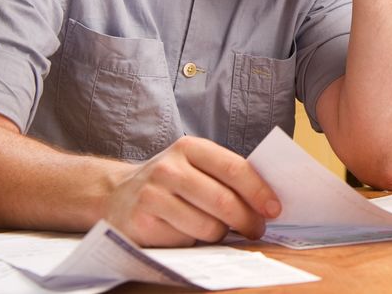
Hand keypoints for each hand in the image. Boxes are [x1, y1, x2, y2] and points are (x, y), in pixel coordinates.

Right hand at [105, 136, 279, 246]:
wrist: (116, 195)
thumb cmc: (171, 182)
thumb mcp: (195, 165)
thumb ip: (227, 175)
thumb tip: (268, 200)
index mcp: (190, 148)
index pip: (235, 169)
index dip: (259, 191)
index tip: (275, 209)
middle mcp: (169, 168)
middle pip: (224, 202)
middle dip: (248, 220)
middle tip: (256, 229)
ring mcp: (153, 195)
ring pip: (207, 227)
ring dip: (221, 234)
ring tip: (219, 230)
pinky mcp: (142, 223)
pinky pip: (185, 242)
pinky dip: (194, 243)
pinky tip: (187, 233)